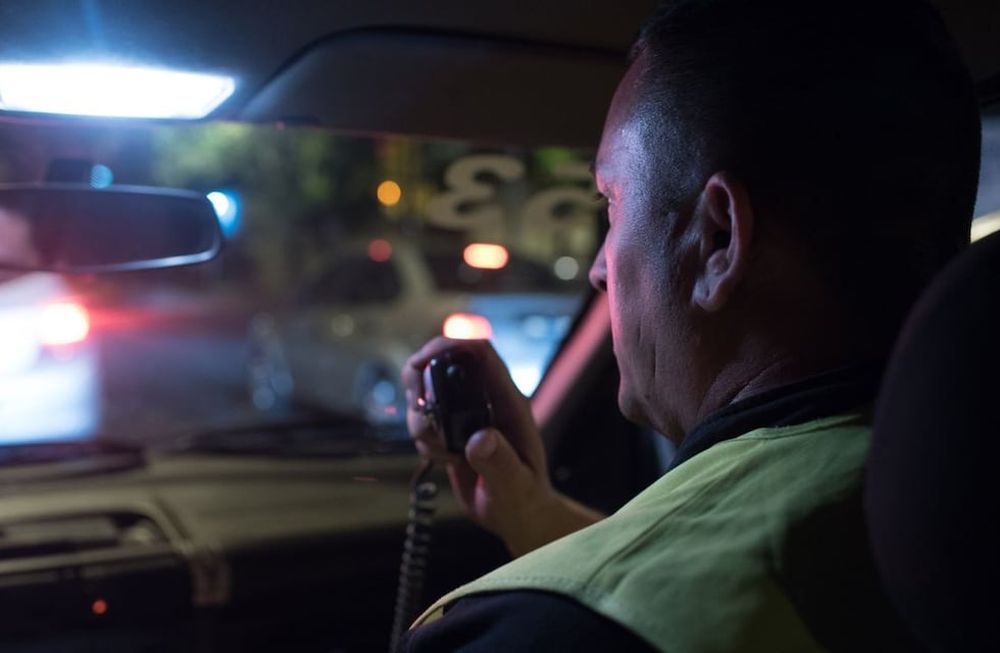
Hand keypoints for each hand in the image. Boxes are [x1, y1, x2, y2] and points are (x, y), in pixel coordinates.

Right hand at [402, 337, 602, 556]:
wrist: (518, 516)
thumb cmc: (526, 501)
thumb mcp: (516, 486)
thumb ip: (500, 462)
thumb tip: (480, 439)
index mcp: (508, 402)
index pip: (480, 353)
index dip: (449, 345)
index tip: (421, 361)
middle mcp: (485, 402)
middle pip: (444, 364)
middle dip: (421, 383)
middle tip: (420, 414)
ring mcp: (467, 416)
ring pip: (428, 394)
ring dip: (420, 418)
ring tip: (440, 451)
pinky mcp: (452, 432)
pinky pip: (425, 420)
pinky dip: (422, 437)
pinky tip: (442, 460)